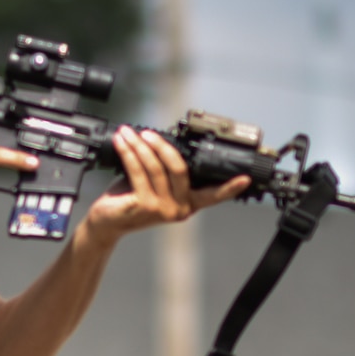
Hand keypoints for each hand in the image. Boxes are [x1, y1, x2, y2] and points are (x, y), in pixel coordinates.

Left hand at [85, 127, 248, 241]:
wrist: (108, 222)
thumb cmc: (131, 201)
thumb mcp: (155, 185)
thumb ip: (166, 170)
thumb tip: (166, 140)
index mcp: (189, 204)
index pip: (213, 195)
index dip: (230, 187)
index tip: (246, 178)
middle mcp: (180, 209)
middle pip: (180, 169)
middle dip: (162, 145)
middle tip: (148, 132)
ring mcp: (163, 210)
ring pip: (156, 167)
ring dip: (141, 145)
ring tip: (129, 133)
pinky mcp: (144, 206)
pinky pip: (138, 171)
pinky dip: (129, 152)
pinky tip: (122, 142)